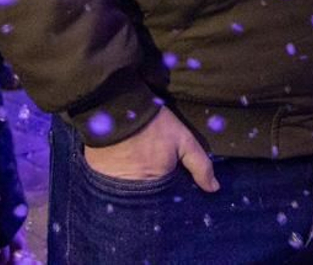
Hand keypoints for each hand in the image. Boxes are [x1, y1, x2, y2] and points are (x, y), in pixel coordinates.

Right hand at [82, 106, 218, 191]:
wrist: (116, 109)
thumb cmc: (153, 125)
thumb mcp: (183, 140)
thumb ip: (200, 165)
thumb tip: (213, 189)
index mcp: (157, 185)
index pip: (167, 202)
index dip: (173, 195)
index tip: (177, 188)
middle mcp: (134, 192)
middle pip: (148, 200)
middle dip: (155, 195)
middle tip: (159, 179)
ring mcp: (114, 186)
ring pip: (129, 195)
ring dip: (135, 190)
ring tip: (140, 174)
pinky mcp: (99, 178)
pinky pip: (111, 187)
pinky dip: (118, 182)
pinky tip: (124, 170)